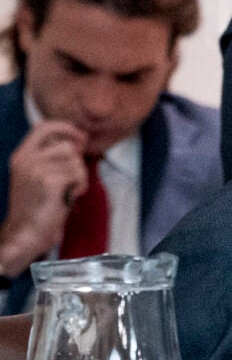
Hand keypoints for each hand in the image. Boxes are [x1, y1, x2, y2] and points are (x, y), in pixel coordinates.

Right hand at [0, 121, 88, 275]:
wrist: (26, 233)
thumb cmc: (39, 207)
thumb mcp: (40, 175)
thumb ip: (54, 157)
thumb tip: (80, 139)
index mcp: (21, 155)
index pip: (44, 127)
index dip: (67, 128)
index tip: (81, 138)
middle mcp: (25, 159)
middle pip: (67, 147)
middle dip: (76, 165)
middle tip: (67, 184)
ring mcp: (35, 169)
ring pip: (76, 162)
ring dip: (78, 178)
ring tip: (65, 192)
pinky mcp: (48, 181)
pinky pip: (78, 175)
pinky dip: (79, 187)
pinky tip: (67, 198)